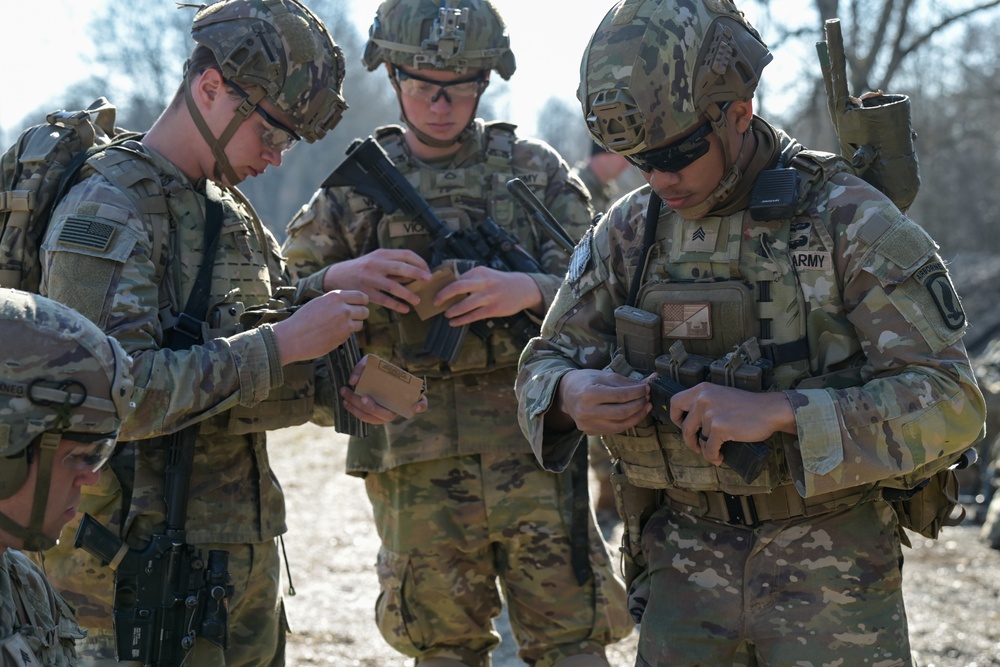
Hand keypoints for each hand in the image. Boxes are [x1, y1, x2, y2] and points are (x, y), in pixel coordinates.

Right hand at [272, 290, 368, 364]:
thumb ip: (336, 301)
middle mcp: (343, 309)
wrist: (293, 337)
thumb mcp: (320, 302)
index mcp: (336, 296)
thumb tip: (351, 303)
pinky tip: (332, 333)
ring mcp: (345, 324)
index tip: (361, 304)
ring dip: (354, 325)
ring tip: (339, 326)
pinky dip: (344, 334)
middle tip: (353, 317)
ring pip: (360, 324)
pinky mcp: (343, 338)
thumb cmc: (303, 319)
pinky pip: (350, 334)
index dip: (363, 301)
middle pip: (365, 311)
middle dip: (361, 314)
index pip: (361, 296)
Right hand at [322, 249, 431, 313]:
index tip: (428, 270)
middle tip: (429, 280)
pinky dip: (396, 305)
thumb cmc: (362, 268)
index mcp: (381, 254)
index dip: (419, 262)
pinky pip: (384, 300)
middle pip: (401, 267)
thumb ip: (393, 264)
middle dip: (418, 273)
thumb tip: (416, 273)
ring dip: (408, 294)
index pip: (405, 254)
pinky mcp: (364, 292)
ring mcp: (369, 279)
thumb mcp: (376, 260)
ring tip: (418, 300)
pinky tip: (405, 309)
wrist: (336, 276)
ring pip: (393, 286)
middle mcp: (375, 264)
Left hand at [339, 355, 427, 424]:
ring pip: (374, 418)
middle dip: (374, 408)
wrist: (374, 375)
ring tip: (346, 396)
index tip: (415, 406)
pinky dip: (355, 412)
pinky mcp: (375, 416)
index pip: (422, 403)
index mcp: (406, 394)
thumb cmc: (378, 369)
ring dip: (358, 409)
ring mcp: (386, 413)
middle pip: (388, 414)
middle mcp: (397, 407)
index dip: (421, 406)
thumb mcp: (373, 361)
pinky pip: (366, 418)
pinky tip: (346, 403)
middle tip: (363, 397)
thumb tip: (353, 381)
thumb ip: (363, 367)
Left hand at [435, 266, 542, 325]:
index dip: (444, 285)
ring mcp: (488, 296)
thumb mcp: (486, 274)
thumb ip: (470, 279)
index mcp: (478, 272)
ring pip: (464, 304)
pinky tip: (454, 322)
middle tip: (435, 302)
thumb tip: (449, 288)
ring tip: (446, 314)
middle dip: (443, 295)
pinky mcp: (493, 309)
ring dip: (452, 310)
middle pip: (457, 287)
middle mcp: (483, 283)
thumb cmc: (500, 282)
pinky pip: (473, 316)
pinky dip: (461, 320)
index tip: (434, 291)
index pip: (456, 278)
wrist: (523, 288)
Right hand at [550, 368, 651, 434]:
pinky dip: (627, 422)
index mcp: (589, 394)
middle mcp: (586, 412)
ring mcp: (588, 424)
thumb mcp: (604, 375)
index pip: (620, 396)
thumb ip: (627, 381)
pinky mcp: (590, 432)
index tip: (647, 388)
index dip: (637, 392)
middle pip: (622, 412)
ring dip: (637, 416)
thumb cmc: (586, 381)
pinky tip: (634, 414)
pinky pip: (614, 429)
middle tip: (647, 397)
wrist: (565, 393)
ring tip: (645, 406)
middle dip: (639, 405)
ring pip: (620, 425)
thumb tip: (653, 379)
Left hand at [668, 382, 794, 464]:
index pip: (675, 402)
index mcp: (701, 389)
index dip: (676, 418)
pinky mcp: (720, 427)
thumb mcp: (720, 396)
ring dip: (705, 449)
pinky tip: (719, 457)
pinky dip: (713, 456)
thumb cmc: (747, 406)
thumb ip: (705, 404)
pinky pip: (709, 448)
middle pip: (684, 426)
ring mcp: (710, 413)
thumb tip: (689, 424)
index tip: (684, 427)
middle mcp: (703, 398)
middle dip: (689, 440)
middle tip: (697, 446)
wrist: (770, 410)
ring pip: (698, 439)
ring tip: (715, 452)